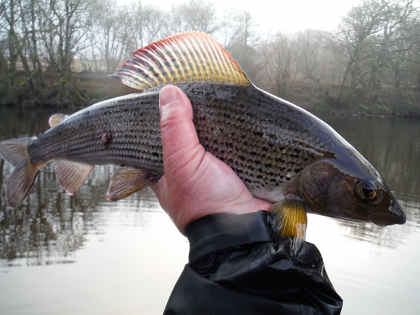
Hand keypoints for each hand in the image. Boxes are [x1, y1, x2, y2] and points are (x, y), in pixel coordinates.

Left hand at [152, 85, 270, 231]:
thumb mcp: (181, 162)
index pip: (158, 137)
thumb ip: (174, 128)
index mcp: (166, 171)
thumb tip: (169, 91)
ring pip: (213, 137)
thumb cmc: (206, 203)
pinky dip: (236, 131)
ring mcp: (215, 168)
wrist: (248, 227)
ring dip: (218, 123)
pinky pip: (234, 142)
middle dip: (194, 116)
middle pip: (188, 134)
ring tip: (219, 95)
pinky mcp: (238, 166)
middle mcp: (189, 169)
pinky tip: (238, 114)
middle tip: (199, 90)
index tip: (169, 92)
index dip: (163, 116)